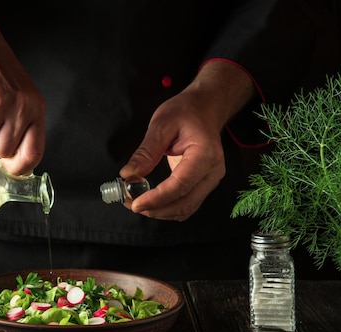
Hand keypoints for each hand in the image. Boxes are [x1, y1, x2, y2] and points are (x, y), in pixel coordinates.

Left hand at [119, 60, 254, 220]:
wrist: (205, 109)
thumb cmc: (185, 112)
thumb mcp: (161, 125)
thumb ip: (146, 152)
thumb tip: (128, 175)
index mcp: (205, 154)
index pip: (181, 185)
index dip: (157, 198)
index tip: (135, 203)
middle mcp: (213, 172)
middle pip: (185, 203)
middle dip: (155, 209)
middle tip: (129, 203)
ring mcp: (211, 181)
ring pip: (186, 209)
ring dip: (160, 212)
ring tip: (136, 202)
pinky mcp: (204, 185)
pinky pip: (186, 205)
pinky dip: (167, 209)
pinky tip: (150, 202)